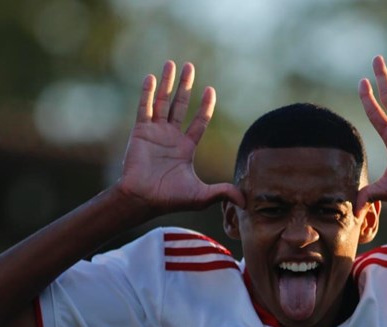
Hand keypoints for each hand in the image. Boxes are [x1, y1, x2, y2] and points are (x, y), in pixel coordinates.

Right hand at [119, 61, 243, 212]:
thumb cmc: (170, 199)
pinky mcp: (140, 132)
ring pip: (162, 101)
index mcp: (186, 148)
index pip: (199, 122)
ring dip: (167, 83)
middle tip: (190, 66)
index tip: (210, 89)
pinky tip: (151, 78)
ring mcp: (155, 133)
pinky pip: (144, 108)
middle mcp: (171, 137)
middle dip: (186, 86)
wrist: (143, 199)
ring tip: (171, 63)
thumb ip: (223, 193)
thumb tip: (246, 201)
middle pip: (180, 105)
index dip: (205, 106)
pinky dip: (147, 93)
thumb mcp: (202, 196)